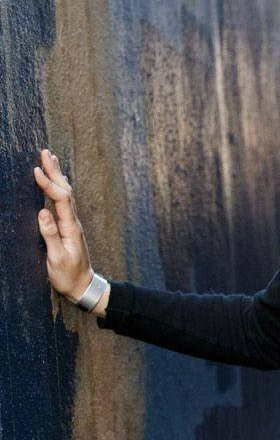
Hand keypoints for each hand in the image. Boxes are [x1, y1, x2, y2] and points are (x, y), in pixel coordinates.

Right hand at [34, 148, 95, 303]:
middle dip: (55, 171)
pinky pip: (65, 203)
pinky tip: (57, 182)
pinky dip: (59, 188)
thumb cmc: (69, 277)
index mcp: (71, 228)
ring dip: (58, 176)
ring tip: (51, 159)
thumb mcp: (57, 259)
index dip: (49, 184)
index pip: (61, 199)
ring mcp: (72, 225)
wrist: (84, 287)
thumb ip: (50, 236)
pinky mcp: (69, 228)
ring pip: (66, 195)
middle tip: (46, 152)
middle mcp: (74, 223)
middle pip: (66, 191)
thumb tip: (43, 212)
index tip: (36, 171)